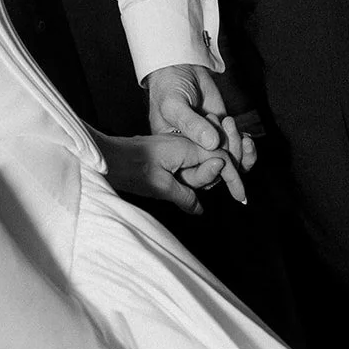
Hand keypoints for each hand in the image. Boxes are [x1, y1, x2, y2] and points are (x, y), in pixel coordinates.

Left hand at [98, 131, 247, 210]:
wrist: (106, 155)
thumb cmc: (130, 169)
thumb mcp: (161, 187)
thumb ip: (185, 195)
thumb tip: (201, 207)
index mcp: (187, 146)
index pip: (221, 159)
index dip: (233, 178)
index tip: (241, 198)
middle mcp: (185, 141)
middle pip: (214, 158)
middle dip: (215, 177)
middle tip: (192, 188)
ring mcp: (177, 143)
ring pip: (203, 159)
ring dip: (205, 175)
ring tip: (186, 188)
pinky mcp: (170, 148)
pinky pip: (192, 158)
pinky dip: (197, 170)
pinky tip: (190, 182)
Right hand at [146, 64, 255, 175]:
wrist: (182, 68)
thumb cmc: (169, 87)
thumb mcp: (173, 104)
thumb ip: (191, 124)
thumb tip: (213, 143)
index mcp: (176, 154)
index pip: (194, 176)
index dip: (209, 173)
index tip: (220, 160)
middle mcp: (193, 154)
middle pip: (216, 174)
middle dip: (227, 157)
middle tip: (224, 126)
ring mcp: (211, 145)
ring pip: (232, 165)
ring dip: (238, 149)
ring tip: (228, 121)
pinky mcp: (225, 135)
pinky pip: (241, 153)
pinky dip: (248, 149)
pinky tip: (246, 136)